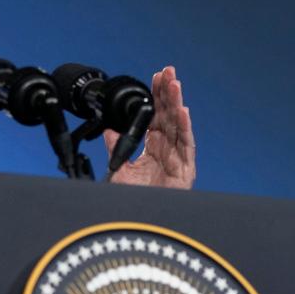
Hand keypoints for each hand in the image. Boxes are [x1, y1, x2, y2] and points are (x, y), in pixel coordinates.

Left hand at [107, 65, 194, 188]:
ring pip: (178, 126)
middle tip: (168, 71)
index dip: (157, 96)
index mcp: (153, 147)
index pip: (157, 116)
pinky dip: (185, 129)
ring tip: (175, 83)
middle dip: (169, 93)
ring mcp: (177, 159)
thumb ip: (116, 148)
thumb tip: (108, 130)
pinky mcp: (185, 171)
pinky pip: (186, 146)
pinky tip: (183, 112)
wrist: (136, 222)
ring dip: (177, 104)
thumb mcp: (119, 170)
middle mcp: (167, 150)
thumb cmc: (132, 200)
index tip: (156, 77)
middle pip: (169, 116)